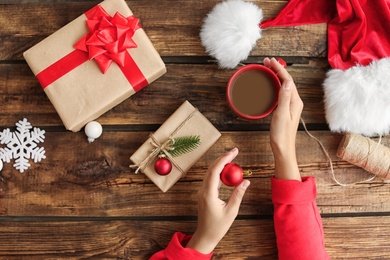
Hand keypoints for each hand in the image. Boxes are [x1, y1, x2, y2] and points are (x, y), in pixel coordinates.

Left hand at [186, 148, 249, 253]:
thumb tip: (246, 181)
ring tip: (233, 159)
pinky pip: (211, 179)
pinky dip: (219, 173)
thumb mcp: (231, 211)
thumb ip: (238, 195)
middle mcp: (203, 190)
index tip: (234, 152)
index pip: (215, 171)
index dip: (224, 159)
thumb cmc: (218, 226)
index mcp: (208, 194)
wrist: (205, 235)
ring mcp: (202, 191)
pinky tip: (227, 171)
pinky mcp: (204, 194)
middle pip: (212, 169)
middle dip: (223, 158)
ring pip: (210, 172)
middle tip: (235, 151)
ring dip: (221, 164)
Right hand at [264, 58, 302, 180]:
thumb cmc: (282, 134)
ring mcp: (291, 105)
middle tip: (266, 62)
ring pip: (284, 85)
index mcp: (295, 101)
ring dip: (276, 75)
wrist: (283, 148)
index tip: (270, 61)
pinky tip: (270, 84)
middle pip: (286, 80)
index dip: (279, 69)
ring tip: (268, 69)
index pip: (287, 80)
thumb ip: (284, 98)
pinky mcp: (285, 109)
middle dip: (277, 69)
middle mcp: (294, 101)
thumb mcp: (281, 115)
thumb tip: (286, 81)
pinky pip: (281, 92)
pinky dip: (275, 85)